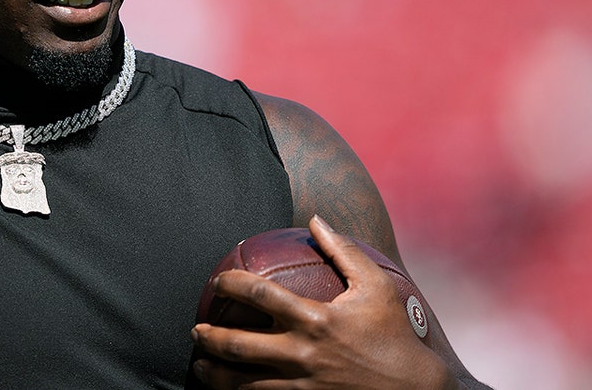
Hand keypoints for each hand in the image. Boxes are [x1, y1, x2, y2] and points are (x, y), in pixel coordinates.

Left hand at [191, 217, 453, 388]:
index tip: (218, 282)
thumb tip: (315, 219)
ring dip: (213, 373)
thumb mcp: (376, 287)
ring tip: (201, 364)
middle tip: (197, 329)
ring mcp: (302, 386)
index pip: (259, 296)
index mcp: (316, 320)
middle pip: (238, 345)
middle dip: (209, 336)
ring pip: (242, 383)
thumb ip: (343, 251)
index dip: (230, 285)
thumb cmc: (395, 335)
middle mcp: (303, 354)